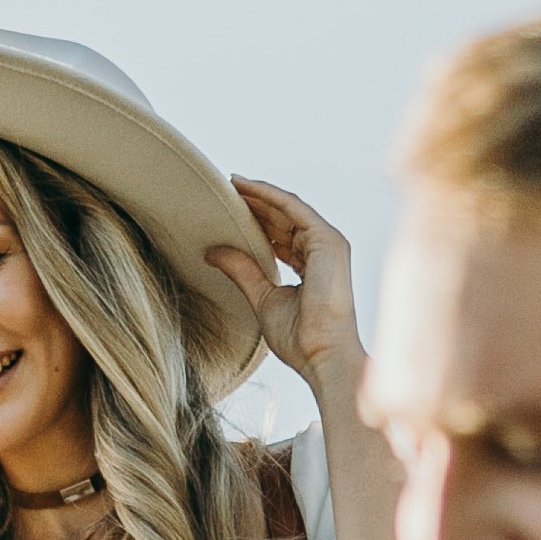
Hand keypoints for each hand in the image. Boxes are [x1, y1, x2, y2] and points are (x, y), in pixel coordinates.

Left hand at [207, 180, 363, 387]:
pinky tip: (245, 187)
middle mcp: (323, 251)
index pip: (283, 236)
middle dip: (256, 204)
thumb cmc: (300, 338)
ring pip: (288, 209)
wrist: (322, 355)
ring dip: (259, 195)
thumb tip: (212, 251)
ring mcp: (328, 244)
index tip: (230, 211)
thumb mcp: (263, 297)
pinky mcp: (327, 240)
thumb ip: (242, 271)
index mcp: (313, 266)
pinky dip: (269, 195)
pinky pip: (293, 208)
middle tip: (225, 191)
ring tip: (231, 185)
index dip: (257, 222)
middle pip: (285, 219)